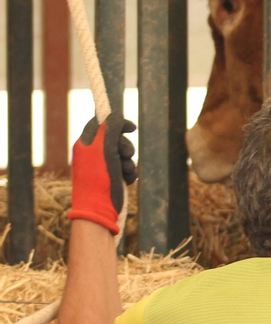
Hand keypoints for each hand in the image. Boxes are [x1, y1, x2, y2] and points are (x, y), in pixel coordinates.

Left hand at [66, 112, 136, 234]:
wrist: (98, 210)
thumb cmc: (98, 179)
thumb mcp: (104, 149)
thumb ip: (109, 130)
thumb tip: (114, 114)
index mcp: (85, 145)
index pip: (101, 124)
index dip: (117, 122)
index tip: (132, 127)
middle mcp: (92, 154)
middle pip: (116, 139)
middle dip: (125, 146)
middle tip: (125, 155)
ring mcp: (101, 167)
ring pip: (123, 154)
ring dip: (129, 161)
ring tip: (126, 172)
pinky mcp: (110, 178)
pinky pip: (125, 168)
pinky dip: (130, 173)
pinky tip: (128, 180)